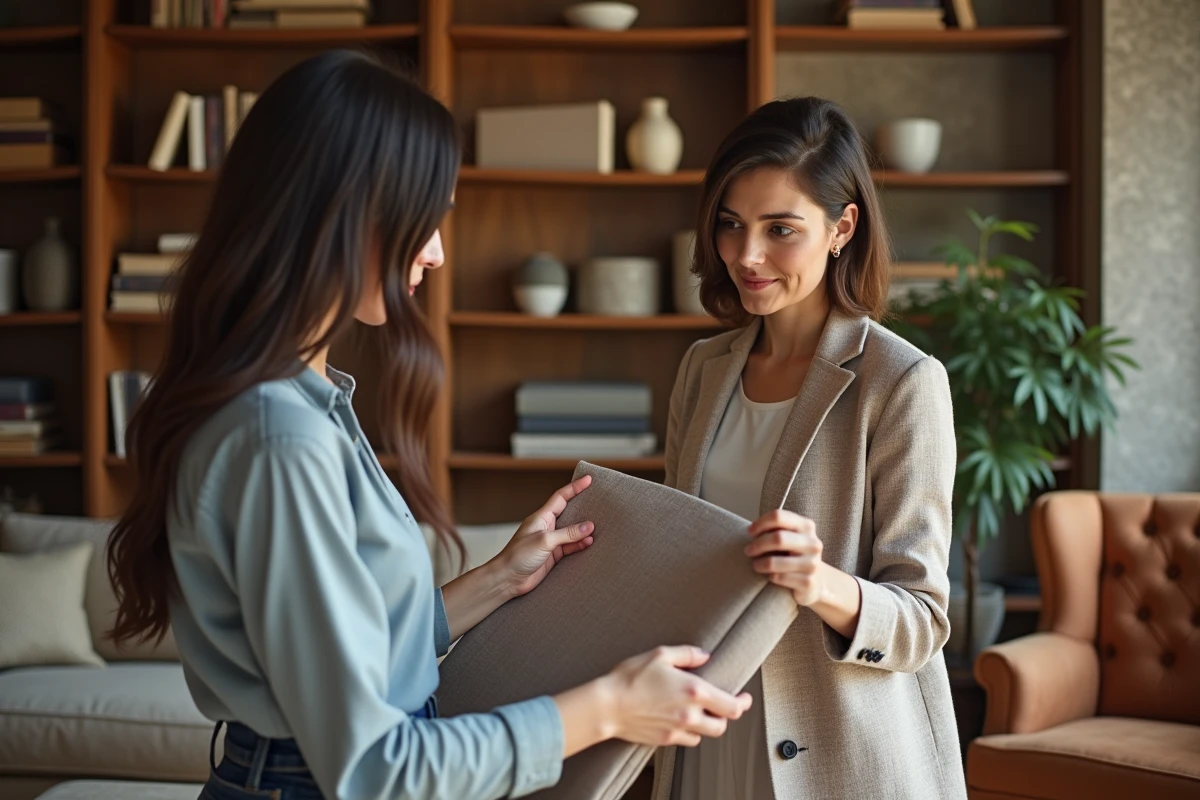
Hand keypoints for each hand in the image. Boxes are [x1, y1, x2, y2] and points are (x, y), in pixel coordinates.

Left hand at [494, 475, 594, 598]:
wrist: (507, 579)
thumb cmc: (518, 556)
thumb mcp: (545, 541)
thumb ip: (567, 534)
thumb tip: (589, 526)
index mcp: (541, 517)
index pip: (561, 497)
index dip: (575, 487)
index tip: (588, 479)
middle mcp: (547, 527)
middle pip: (569, 513)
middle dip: (583, 508)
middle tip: (599, 502)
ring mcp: (550, 541)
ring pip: (572, 532)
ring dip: (584, 531)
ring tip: (599, 528)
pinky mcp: (553, 555)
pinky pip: (570, 547)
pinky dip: (580, 545)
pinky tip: (589, 543)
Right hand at [601, 646, 751, 746]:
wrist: (607, 706)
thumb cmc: (630, 677)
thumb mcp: (659, 655)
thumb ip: (687, 654)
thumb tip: (705, 656)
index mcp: (694, 691)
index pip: (732, 705)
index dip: (743, 703)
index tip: (745, 698)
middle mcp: (690, 714)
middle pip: (723, 725)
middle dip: (726, 716)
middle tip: (723, 705)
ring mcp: (678, 729)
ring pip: (706, 735)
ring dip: (708, 724)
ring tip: (702, 713)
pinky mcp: (666, 740)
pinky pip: (688, 740)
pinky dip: (691, 732)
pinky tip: (683, 721)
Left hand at [745, 509, 825, 606]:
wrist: (815, 581)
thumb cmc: (793, 555)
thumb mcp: (788, 537)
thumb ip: (774, 530)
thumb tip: (752, 531)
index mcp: (806, 526)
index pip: (778, 517)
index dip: (760, 523)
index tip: (750, 532)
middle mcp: (813, 543)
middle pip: (778, 538)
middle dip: (758, 544)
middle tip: (748, 551)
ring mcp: (812, 564)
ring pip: (775, 561)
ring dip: (760, 563)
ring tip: (756, 565)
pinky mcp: (808, 582)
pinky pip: (779, 577)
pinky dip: (770, 576)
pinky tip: (770, 576)